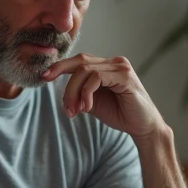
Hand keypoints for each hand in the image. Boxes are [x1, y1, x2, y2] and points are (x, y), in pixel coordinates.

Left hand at [41, 53, 165, 139]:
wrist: (143, 128)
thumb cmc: (121, 114)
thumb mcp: (93, 102)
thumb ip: (80, 93)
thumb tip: (62, 91)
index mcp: (106, 66)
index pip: (79, 60)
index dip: (59, 67)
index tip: (44, 77)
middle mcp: (114, 62)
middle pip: (79, 62)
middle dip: (65, 83)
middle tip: (65, 106)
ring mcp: (120, 67)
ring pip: (85, 70)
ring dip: (75, 93)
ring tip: (75, 111)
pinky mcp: (125, 76)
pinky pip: (96, 78)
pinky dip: (86, 93)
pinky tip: (87, 107)